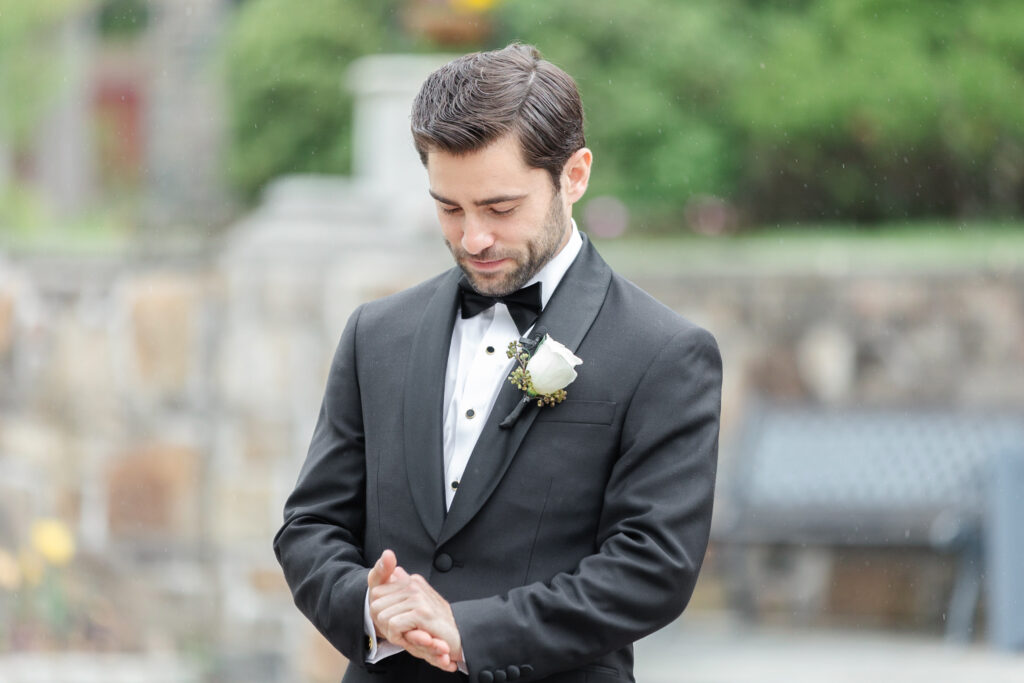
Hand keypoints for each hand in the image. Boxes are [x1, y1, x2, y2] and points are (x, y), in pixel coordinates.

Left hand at [368, 550, 459, 670]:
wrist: (455, 639)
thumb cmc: (430, 626)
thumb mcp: (408, 607)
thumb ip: (394, 583)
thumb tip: (388, 554)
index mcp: (411, 581)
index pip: (375, 593)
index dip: (381, 613)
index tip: (397, 620)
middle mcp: (414, 584)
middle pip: (375, 605)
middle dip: (384, 624)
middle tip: (403, 630)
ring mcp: (418, 597)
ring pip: (382, 617)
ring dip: (392, 632)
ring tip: (410, 633)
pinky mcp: (422, 612)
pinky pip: (393, 625)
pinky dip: (399, 637)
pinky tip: (412, 637)